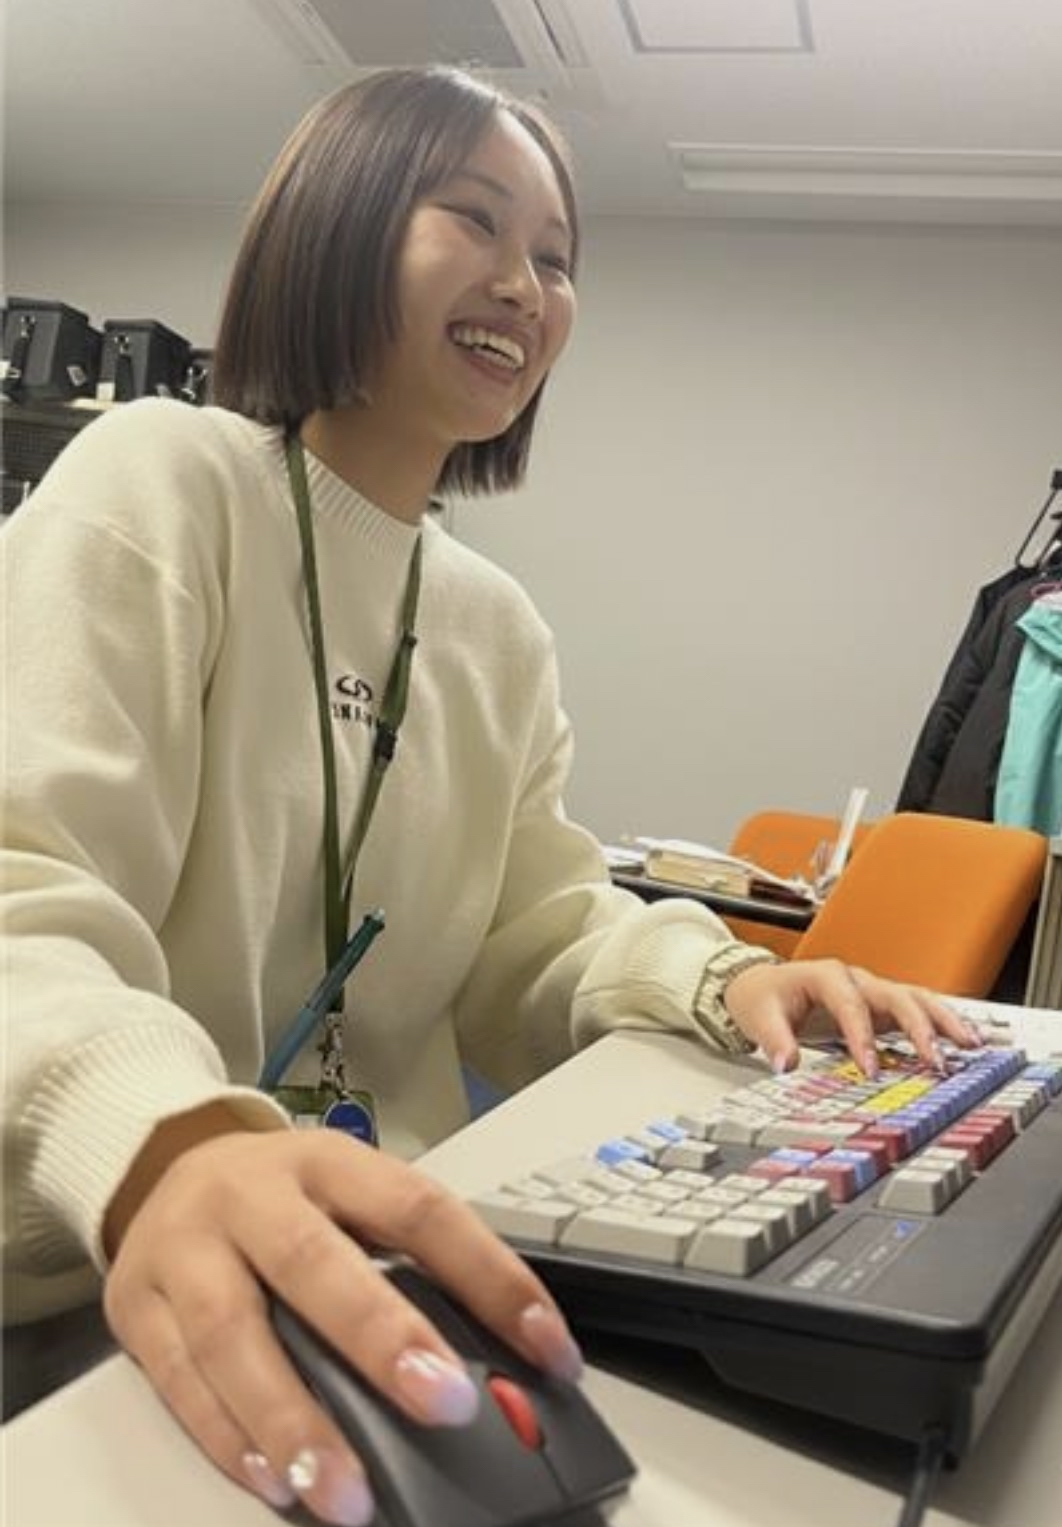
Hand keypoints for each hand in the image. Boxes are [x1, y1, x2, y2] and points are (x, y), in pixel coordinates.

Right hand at [103, 1123, 581, 1525]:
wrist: (163, 1167)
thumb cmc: (281, 1197)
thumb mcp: (347, 1198)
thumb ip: (407, 1263)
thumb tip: (498, 1359)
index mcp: (326, 1161)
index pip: (420, 1209)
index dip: (489, 1276)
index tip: (546, 1349)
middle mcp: (253, 1197)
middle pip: (316, 1262)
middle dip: (383, 1338)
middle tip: (446, 1404)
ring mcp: (187, 1249)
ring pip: (236, 1334)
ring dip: (294, 1420)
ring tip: (347, 1491)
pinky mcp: (134, 1307)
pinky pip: (179, 1380)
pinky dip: (228, 1438)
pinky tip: (276, 1480)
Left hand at [723, 958, 982, 1075]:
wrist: (764, 986)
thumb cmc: (764, 997)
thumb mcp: (759, 1015)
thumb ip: (774, 1040)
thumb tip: (786, 1064)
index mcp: (827, 976)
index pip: (851, 1004)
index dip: (862, 1036)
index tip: (870, 1068)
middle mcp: (857, 979)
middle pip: (897, 996)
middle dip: (919, 1028)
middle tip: (935, 1061)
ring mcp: (874, 991)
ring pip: (917, 999)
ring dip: (944, 1021)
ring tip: (971, 1045)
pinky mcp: (883, 1007)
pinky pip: (918, 1011)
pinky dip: (942, 1024)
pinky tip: (966, 1042)